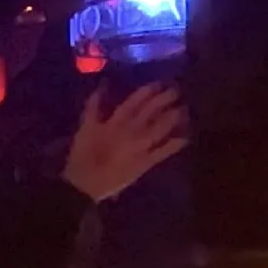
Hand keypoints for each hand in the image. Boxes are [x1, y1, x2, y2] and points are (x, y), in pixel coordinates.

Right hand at [62, 84, 187, 201]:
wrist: (86, 183)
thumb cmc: (83, 154)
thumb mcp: (85, 127)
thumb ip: (94, 106)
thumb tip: (102, 85)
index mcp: (116, 121)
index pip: (135, 101)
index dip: (148, 91)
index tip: (159, 84)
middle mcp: (133, 130)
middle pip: (152, 111)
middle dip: (165, 100)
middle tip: (176, 91)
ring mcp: (142, 146)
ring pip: (161, 128)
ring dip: (173, 117)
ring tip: (182, 109)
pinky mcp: (146, 162)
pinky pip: (164, 151)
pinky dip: (175, 144)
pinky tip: (185, 137)